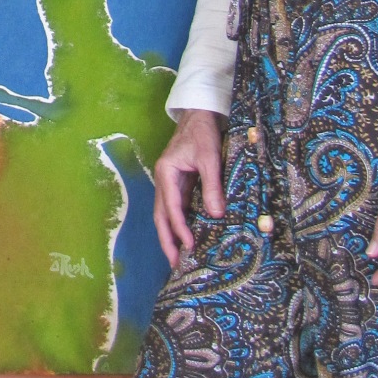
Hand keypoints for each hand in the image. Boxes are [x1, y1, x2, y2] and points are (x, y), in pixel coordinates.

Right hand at [152, 110, 224, 267]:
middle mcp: (163, 180)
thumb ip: (212, 186)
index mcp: (166, 172)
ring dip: (171, 235)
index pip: (170, 206)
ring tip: (178, 257)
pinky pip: (176, 208)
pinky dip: (179, 224)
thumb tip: (217, 215)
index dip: (179, 228)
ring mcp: (170, 182)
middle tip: (175, 264)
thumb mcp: (210, 157)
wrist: (200, 113)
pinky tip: (187, 237)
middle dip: (167, 240)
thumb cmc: (203, 132)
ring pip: (166, 214)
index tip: (189, 246)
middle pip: (160, 215)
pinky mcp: (179, 183)